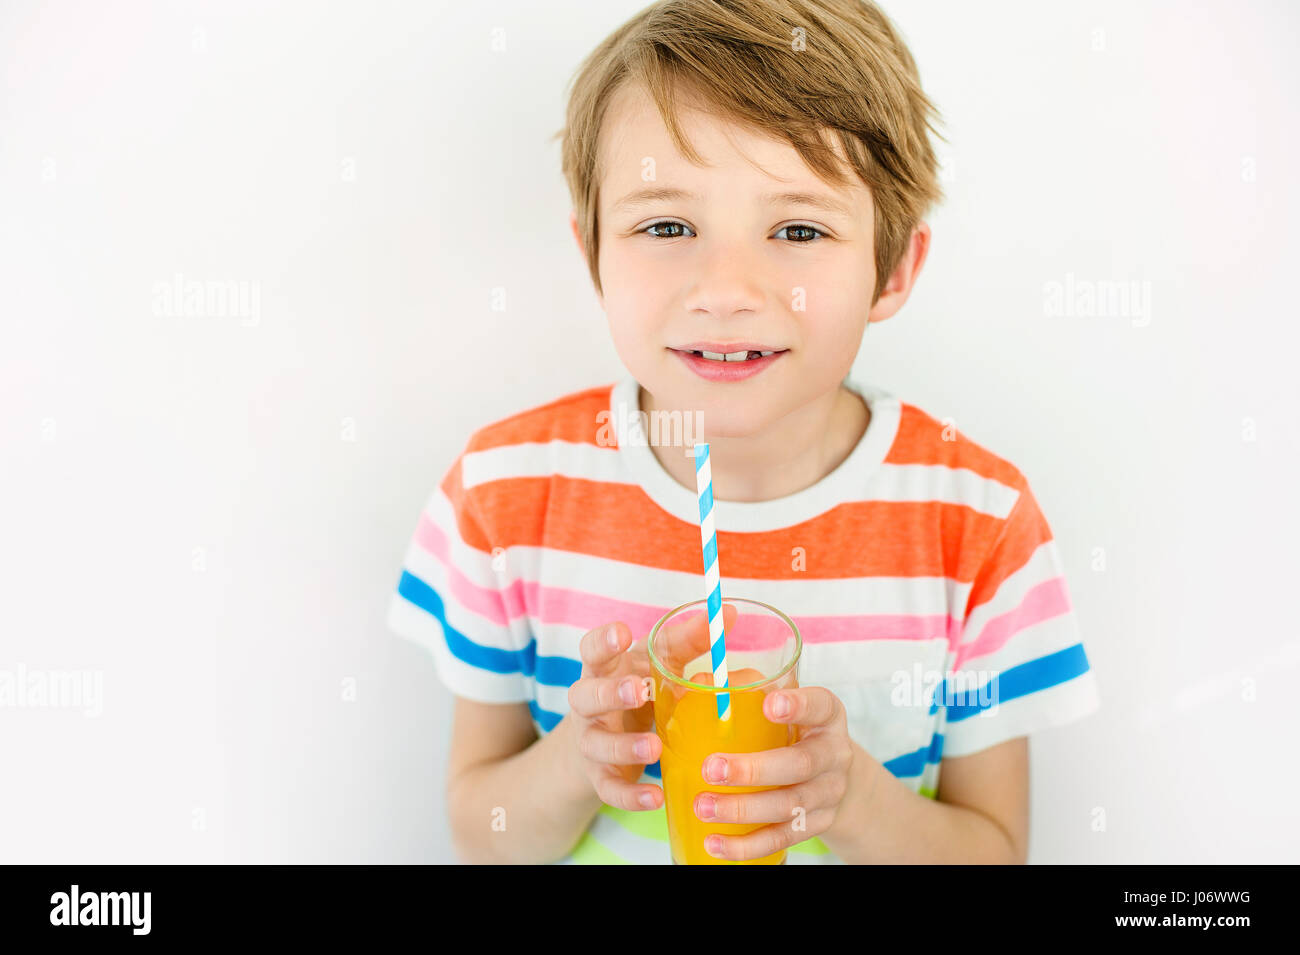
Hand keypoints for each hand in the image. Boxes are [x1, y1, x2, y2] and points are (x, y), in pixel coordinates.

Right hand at [565, 603, 740, 811]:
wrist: (605, 744)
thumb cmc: (638, 691)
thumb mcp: (658, 665)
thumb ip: (690, 642)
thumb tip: (731, 614)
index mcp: (604, 670)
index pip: (592, 650)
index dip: (604, 641)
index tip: (623, 632)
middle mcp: (589, 704)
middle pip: (586, 695)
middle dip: (611, 692)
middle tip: (639, 689)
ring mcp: (591, 742)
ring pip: (596, 744)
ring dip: (624, 745)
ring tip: (654, 746)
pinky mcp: (600, 777)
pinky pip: (609, 789)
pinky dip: (631, 796)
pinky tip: (656, 797)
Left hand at [693, 685, 857, 861]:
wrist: (830, 773)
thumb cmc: (793, 729)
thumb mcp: (781, 702)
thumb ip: (745, 689)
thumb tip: (695, 682)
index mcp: (827, 716)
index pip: (820, 706)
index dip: (798, 705)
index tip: (770, 704)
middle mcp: (834, 755)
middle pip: (800, 765)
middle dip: (754, 770)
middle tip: (711, 768)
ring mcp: (828, 794)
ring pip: (788, 807)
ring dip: (742, 810)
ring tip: (703, 807)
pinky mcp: (816, 825)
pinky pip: (781, 839)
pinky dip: (746, 846)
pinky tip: (714, 843)